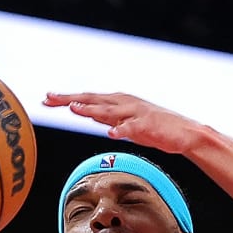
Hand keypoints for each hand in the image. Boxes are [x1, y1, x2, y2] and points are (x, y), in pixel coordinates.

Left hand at [42, 92, 203, 152]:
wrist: (185, 133)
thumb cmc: (156, 129)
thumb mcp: (126, 122)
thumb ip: (109, 118)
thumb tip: (89, 115)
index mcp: (118, 102)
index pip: (88, 99)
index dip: (67, 99)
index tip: (47, 99)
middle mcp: (124, 103)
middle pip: (92, 99)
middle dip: (70, 99)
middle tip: (49, 98)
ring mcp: (136, 113)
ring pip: (109, 110)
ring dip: (91, 109)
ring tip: (74, 109)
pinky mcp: (148, 125)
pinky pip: (132, 127)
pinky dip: (121, 129)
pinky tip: (111, 133)